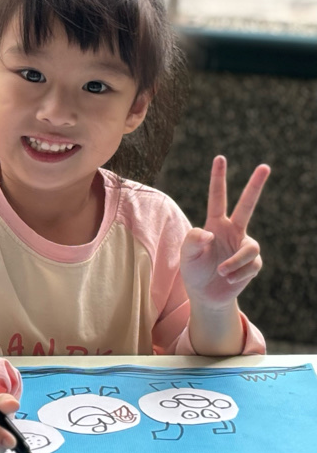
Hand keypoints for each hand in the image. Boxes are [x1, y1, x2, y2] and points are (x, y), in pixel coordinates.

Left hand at [181, 156, 269, 307]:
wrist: (206, 294)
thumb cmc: (194, 270)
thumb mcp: (187, 255)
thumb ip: (193, 240)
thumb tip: (210, 233)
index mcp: (215, 224)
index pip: (217, 198)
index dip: (218, 179)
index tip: (220, 158)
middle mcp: (232, 230)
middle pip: (247, 205)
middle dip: (255, 186)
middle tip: (264, 166)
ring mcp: (244, 246)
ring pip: (249, 249)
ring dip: (234, 263)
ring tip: (221, 272)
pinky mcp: (253, 264)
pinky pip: (251, 266)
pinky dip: (238, 274)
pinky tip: (228, 279)